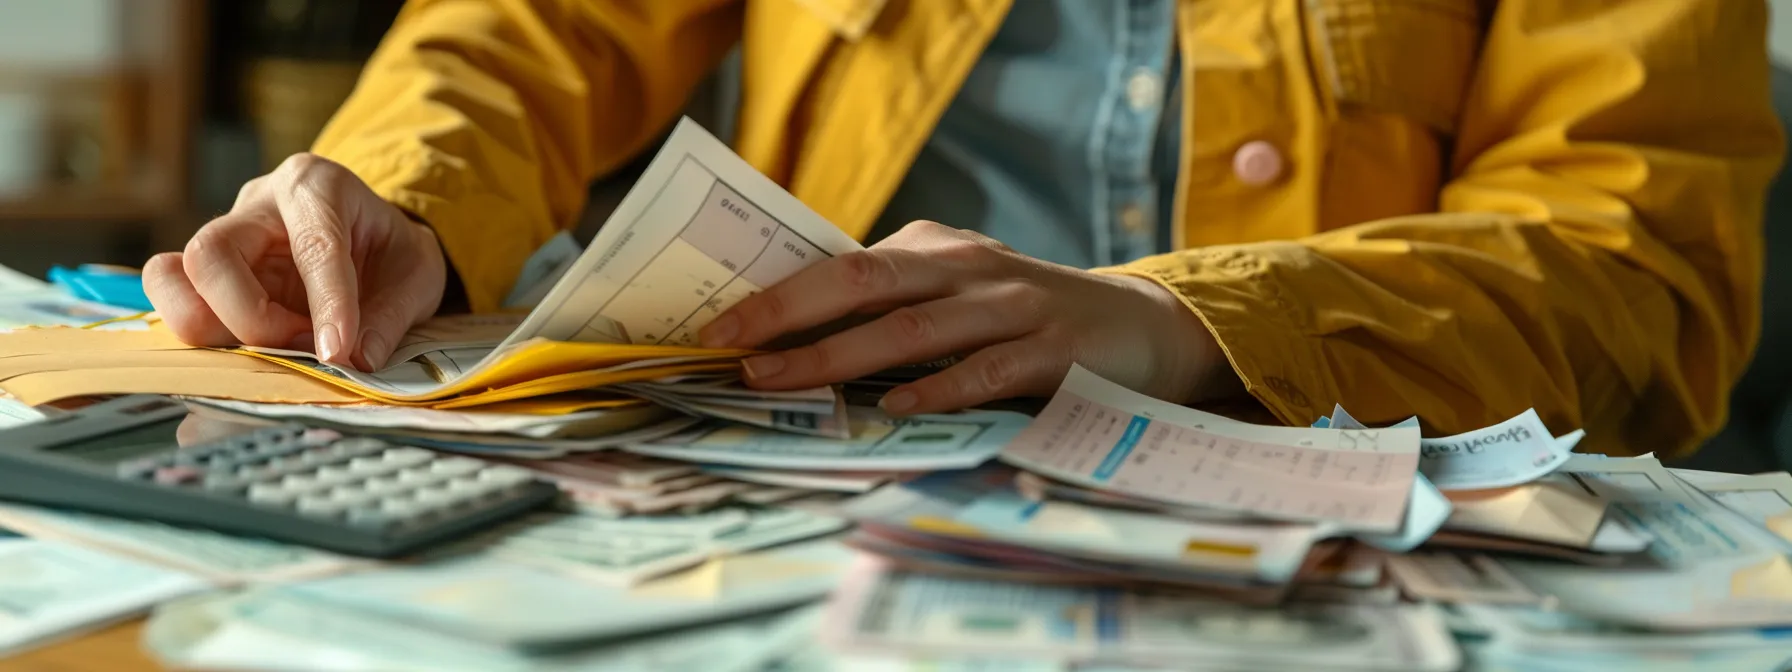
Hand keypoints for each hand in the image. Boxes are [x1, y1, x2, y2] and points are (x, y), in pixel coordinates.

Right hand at [144, 153, 446, 370]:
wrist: (373, 237)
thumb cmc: (390, 249)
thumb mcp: (417, 275)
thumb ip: (391, 315)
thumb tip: (358, 360)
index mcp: (317, 186)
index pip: (313, 245)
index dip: (326, 303)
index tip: (339, 351)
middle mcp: (256, 204)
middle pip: (212, 253)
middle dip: (251, 318)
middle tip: (302, 349)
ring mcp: (223, 238)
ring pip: (174, 278)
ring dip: (215, 330)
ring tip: (274, 352)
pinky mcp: (205, 276)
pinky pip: (175, 300)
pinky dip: (201, 336)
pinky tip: (249, 353)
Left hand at [697, 221, 1238, 413]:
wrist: (1140, 327)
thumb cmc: (1023, 317)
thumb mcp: (956, 294)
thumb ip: (890, 305)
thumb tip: (790, 334)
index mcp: (933, 250)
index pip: (840, 265)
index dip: (778, 294)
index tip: (720, 325)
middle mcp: (967, 268)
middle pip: (864, 282)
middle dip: (791, 315)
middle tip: (735, 351)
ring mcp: (1010, 308)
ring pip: (913, 328)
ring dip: (842, 356)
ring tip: (786, 380)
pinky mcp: (1051, 352)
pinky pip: (985, 370)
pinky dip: (938, 388)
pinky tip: (896, 407)